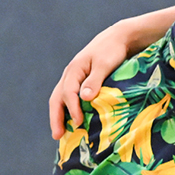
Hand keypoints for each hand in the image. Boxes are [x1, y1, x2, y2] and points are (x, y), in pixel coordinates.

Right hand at [48, 22, 133, 139]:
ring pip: (61, 99)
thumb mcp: (105, 64)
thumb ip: (95, 80)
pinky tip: (74, 122)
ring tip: (61, 134)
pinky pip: (70, 99)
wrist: (118, 39)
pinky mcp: (81, 82)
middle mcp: (70, 75)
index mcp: (74, 70)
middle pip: (57, 98)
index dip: (72, 108)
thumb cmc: (112, 50)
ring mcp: (74, 79)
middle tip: (57, 136)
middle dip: (56, 117)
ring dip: (60, 116)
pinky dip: (69, 111)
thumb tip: (84, 98)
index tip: (79, 122)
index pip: (68, 92)